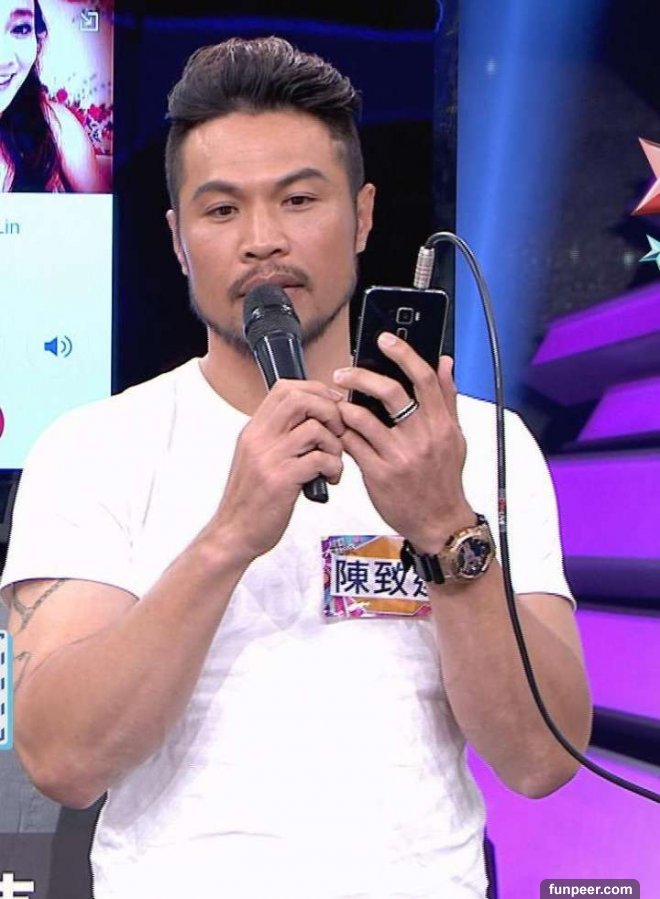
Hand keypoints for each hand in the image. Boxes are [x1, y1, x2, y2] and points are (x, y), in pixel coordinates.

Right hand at [212, 380, 344, 561]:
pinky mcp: (281, 481)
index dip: (315, 391)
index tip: (331, 405)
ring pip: (315, 429)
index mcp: (254, 430)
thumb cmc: (250, 499)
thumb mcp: (256, 458)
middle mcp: (259, 439)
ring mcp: (269, 459)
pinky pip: (320, 459)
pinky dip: (334, 467)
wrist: (233, 533)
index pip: (285, 389)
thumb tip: (309, 418)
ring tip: (333, 462)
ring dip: (335, 444)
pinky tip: (330, 478)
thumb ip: (276, 436)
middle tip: (337, 432)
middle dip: (329, 411)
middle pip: (300, 399)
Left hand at [334, 332, 472, 552]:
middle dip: (360, 376)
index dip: (403, 354)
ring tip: (336, 405)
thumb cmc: (444, 479)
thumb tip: (445, 362)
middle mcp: (422, 438)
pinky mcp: (379, 474)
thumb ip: (448, 398)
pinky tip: (338, 431)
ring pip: (362, 418)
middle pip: (389, 392)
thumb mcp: (454, 437)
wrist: (439, 522)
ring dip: (343, 407)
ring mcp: (400, 456)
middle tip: (343, 374)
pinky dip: (341, 433)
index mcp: (441, 424)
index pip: (424, 378)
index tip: (384, 340)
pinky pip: (352, 444)